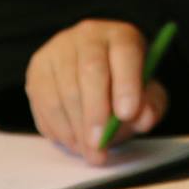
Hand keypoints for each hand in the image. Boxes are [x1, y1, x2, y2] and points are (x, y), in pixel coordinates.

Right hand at [23, 19, 168, 164]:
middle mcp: (89, 35)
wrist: (93, 78)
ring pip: (65, 90)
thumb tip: (144, 117)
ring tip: (89, 152)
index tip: (127, 114)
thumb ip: (151, 106)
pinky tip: (73, 141)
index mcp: (121, 36)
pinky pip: (44, 102)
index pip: (125, 53)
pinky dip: (59, 128)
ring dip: (76, 129)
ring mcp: (59, 49)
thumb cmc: (124, 88)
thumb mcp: (147, 96)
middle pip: (91, 71)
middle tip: (100, 146)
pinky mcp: (38, 68)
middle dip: (95, 114)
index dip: (126, 84)